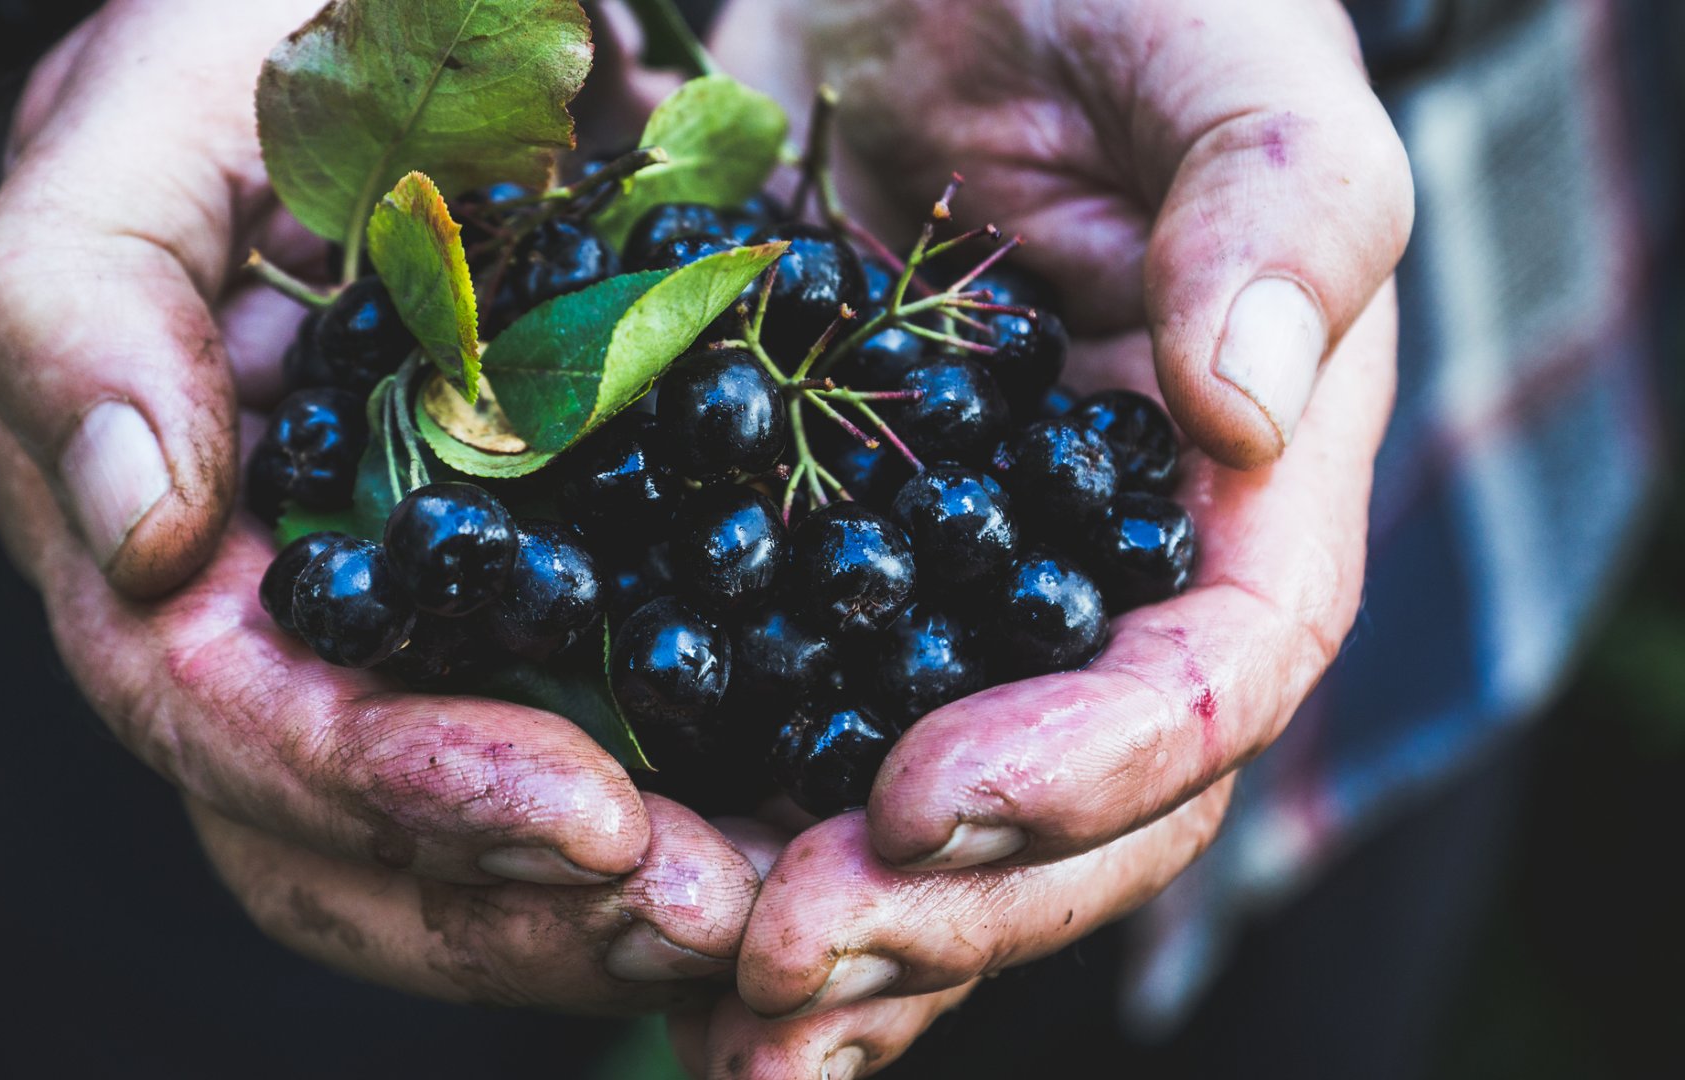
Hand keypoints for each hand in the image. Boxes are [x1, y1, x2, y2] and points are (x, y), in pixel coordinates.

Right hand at [0, 0, 757, 1007]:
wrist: (464, 14)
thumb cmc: (297, 30)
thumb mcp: (164, 100)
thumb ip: (82, 287)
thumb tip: (131, 526)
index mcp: (169, 529)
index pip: (229, 720)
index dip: (384, 791)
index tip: (579, 817)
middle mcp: (286, 619)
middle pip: (351, 847)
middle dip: (522, 907)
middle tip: (714, 912)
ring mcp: (428, 633)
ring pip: (473, 855)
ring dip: (616, 912)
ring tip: (773, 906)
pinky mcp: (574, 608)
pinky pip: (614, 763)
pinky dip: (698, 826)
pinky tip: (807, 839)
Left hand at [689, 0, 1411, 1070]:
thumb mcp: (1226, 59)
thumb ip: (1281, 212)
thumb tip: (1238, 411)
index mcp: (1236, 494)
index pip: (1207, 686)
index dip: (1087, 771)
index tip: (929, 802)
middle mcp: (1102, 580)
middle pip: (1070, 812)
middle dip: (942, 906)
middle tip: (785, 958)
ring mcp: (960, 596)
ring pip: (931, 823)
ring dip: (838, 936)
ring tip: (725, 1013)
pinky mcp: (819, 573)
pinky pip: (791, 734)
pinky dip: (733, 838)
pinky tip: (650, 919)